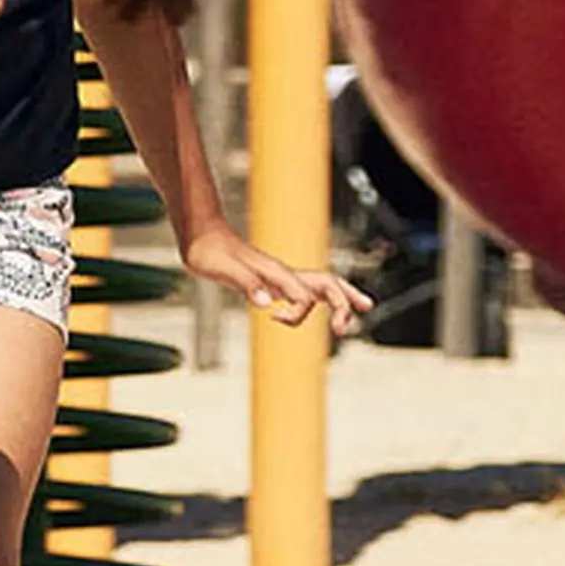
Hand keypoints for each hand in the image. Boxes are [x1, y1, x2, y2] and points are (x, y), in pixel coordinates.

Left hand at [183, 225, 370, 331]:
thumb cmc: (208, 252)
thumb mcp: (223, 269)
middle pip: (327, 284)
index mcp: (276, 272)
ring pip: (322, 284)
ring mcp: (281, 275)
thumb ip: (246, 283)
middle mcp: (283, 272)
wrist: (200, 236)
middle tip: (343, 329)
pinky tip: (320, 307)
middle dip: (342, 304)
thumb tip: (266, 303)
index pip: (302, 296)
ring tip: (364, 308)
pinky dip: (319, 299)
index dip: (296, 312)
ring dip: (342, 298)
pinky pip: (305, 289)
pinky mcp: (273, 278)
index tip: (272, 317)